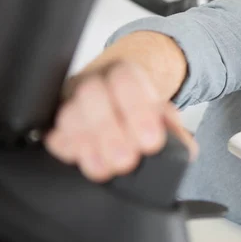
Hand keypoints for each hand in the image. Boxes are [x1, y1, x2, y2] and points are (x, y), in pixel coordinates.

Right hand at [44, 61, 197, 181]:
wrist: (119, 105)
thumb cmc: (142, 114)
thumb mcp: (166, 118)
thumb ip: (177, 131)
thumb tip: (185, 149)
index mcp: (125, 73)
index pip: (126, 79)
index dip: (138, 110)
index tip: (151, 142)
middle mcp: (95, 82)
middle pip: (91, 93)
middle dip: (109, 129)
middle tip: (126, 160)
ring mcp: (71, 101)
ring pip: (69, 114)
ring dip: (89, 144)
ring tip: (108, 168)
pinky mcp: (56, 124)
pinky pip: (55, 135)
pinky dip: (68, 150)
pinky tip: (86, 161)